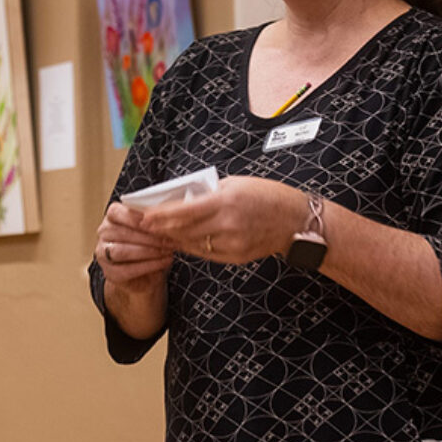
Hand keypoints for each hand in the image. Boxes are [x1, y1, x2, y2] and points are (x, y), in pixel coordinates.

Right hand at [96, 201, 174, 287]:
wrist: (145, 274)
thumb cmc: (150, 244)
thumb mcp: (154, 228)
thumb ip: (155, 221)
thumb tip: (167, 216)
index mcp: (113, 216)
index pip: (117, 212)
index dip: (135, 217)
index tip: (155, 221)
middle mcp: (104, 232)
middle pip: (123, 233)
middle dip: (149, 237)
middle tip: (169, 240)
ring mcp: (103, 253)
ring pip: (122, 251)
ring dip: (148, 251)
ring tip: (167, 251)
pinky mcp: (109, 272)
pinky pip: (127, 270)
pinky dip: (148, 266)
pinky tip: (163, 262)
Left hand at [138, 176, 302, 264]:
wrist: (296, 221)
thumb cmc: (267, 196)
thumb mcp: (235, 185)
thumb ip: (209, 194)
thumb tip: (184, 200)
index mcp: (225, 202)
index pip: (184, 212)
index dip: (161, 216)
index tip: (146, 216)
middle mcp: (227, 225)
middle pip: (184, 231)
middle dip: (162, 229)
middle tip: (146, 226)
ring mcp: (232, 244)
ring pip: (193, 244)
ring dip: (174, 239)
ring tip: (160, 234)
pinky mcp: (236, 257)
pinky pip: (207, 253)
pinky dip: (192, 246)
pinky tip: (182, 242)